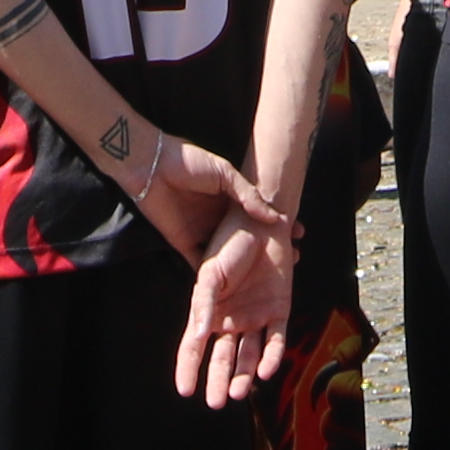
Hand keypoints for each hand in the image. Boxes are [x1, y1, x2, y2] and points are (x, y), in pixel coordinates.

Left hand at [124, 123, 283, 274]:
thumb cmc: (188, 161)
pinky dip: (214, 277)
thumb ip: (247, 194)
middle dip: (265, 249)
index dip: (275, 225)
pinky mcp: (183, 243)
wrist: (151, 165)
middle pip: (244, 239)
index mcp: (228, 198)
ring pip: (226, 255)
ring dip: (243, 268)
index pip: (256, 216)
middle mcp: (217, 218)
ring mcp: (201, 232)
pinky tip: (232, 287)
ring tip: (266, 278)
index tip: (298, 234)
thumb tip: (273, 216)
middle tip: (291, 258)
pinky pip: (201, 265)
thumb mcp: (223, 172)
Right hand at [175, 208, 301, 406]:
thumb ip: (204, 303)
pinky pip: (275, 340)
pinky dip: (271, 357)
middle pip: (223, 357)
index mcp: (209, 310)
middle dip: (218, 381)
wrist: (264, 223)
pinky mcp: (279, 311)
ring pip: (248, 355)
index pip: (194, 345)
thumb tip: (198, 333)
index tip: (185, 391)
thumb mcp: (211, 271)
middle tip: (215, 403)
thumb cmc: (230, 242)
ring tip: (237, 393)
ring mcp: (255, 316)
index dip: (188, 367)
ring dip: (243, 375)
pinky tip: (265, 371)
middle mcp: (231, 318)